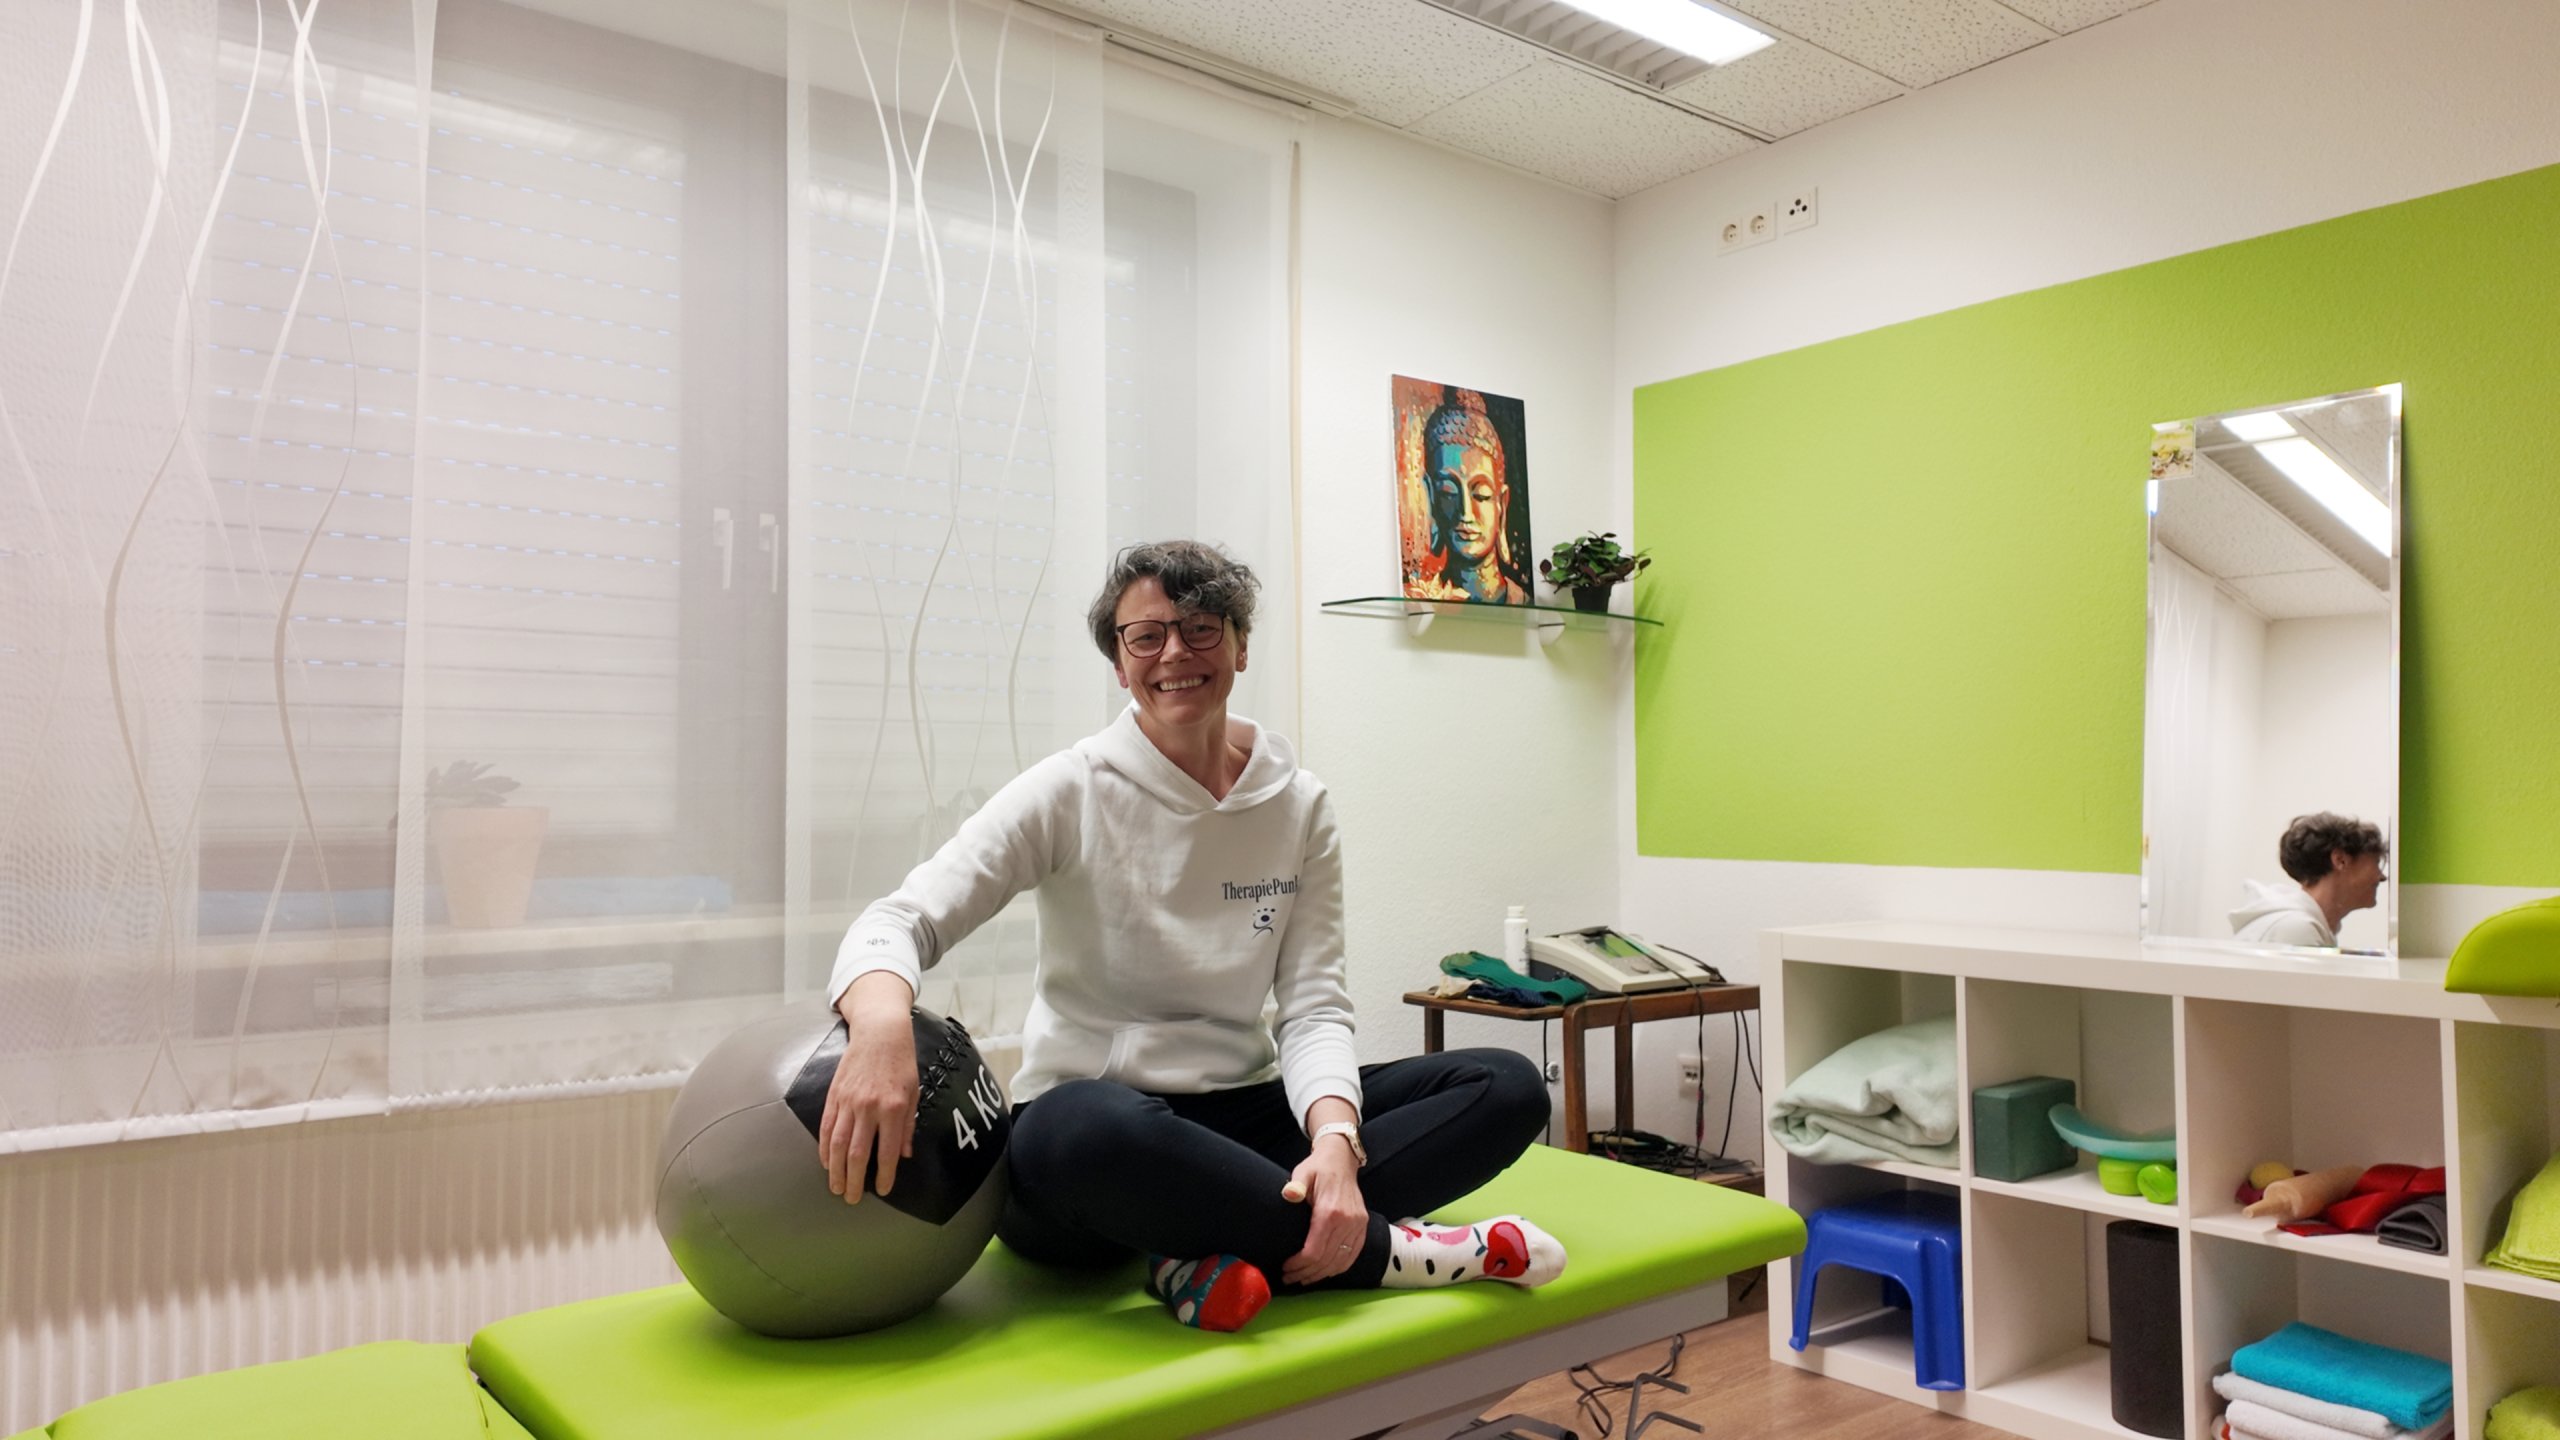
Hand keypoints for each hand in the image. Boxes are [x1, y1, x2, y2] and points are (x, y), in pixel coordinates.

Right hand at [817, 974, 917, 1204]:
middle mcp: (869, 1107)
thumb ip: (907, 1125)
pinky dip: (825, 1148)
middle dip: (855, 1179)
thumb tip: (903, 1155)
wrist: (880, 1032)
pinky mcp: (835, 1095)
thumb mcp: (914, 1092)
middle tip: (852, 1198)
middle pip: (858, 1153)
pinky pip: (827, 1127)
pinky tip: (827, 1163)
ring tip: (836, 1187)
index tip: (883, 1190)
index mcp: (892, 1107)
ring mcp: (849, 1101)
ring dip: (836, 1170)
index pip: (887, 1150)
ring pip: (839, 1143)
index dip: (885, 1174)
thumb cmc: (902, 1062)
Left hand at [1279, 1135, 1366, 1285]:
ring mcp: (1358, 1226)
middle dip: (1305, 1273)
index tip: (1285, 1268)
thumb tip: (1289, 1194)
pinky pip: (1352, 1255)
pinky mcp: (1362, 1227)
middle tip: (1289, 1278)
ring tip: (1303, 1279)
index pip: (1314, 1250)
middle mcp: (1347, 1222)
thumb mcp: (1303, 1172)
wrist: (1341, 1160)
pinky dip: (1338, 1268)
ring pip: (1339, 1262)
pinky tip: (1324, 1273)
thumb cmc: (1318, 1168)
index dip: (1298, 1264)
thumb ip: (1296, 1185)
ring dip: (1320, 1274)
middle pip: (1326, 1260)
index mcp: (1330, 1212)